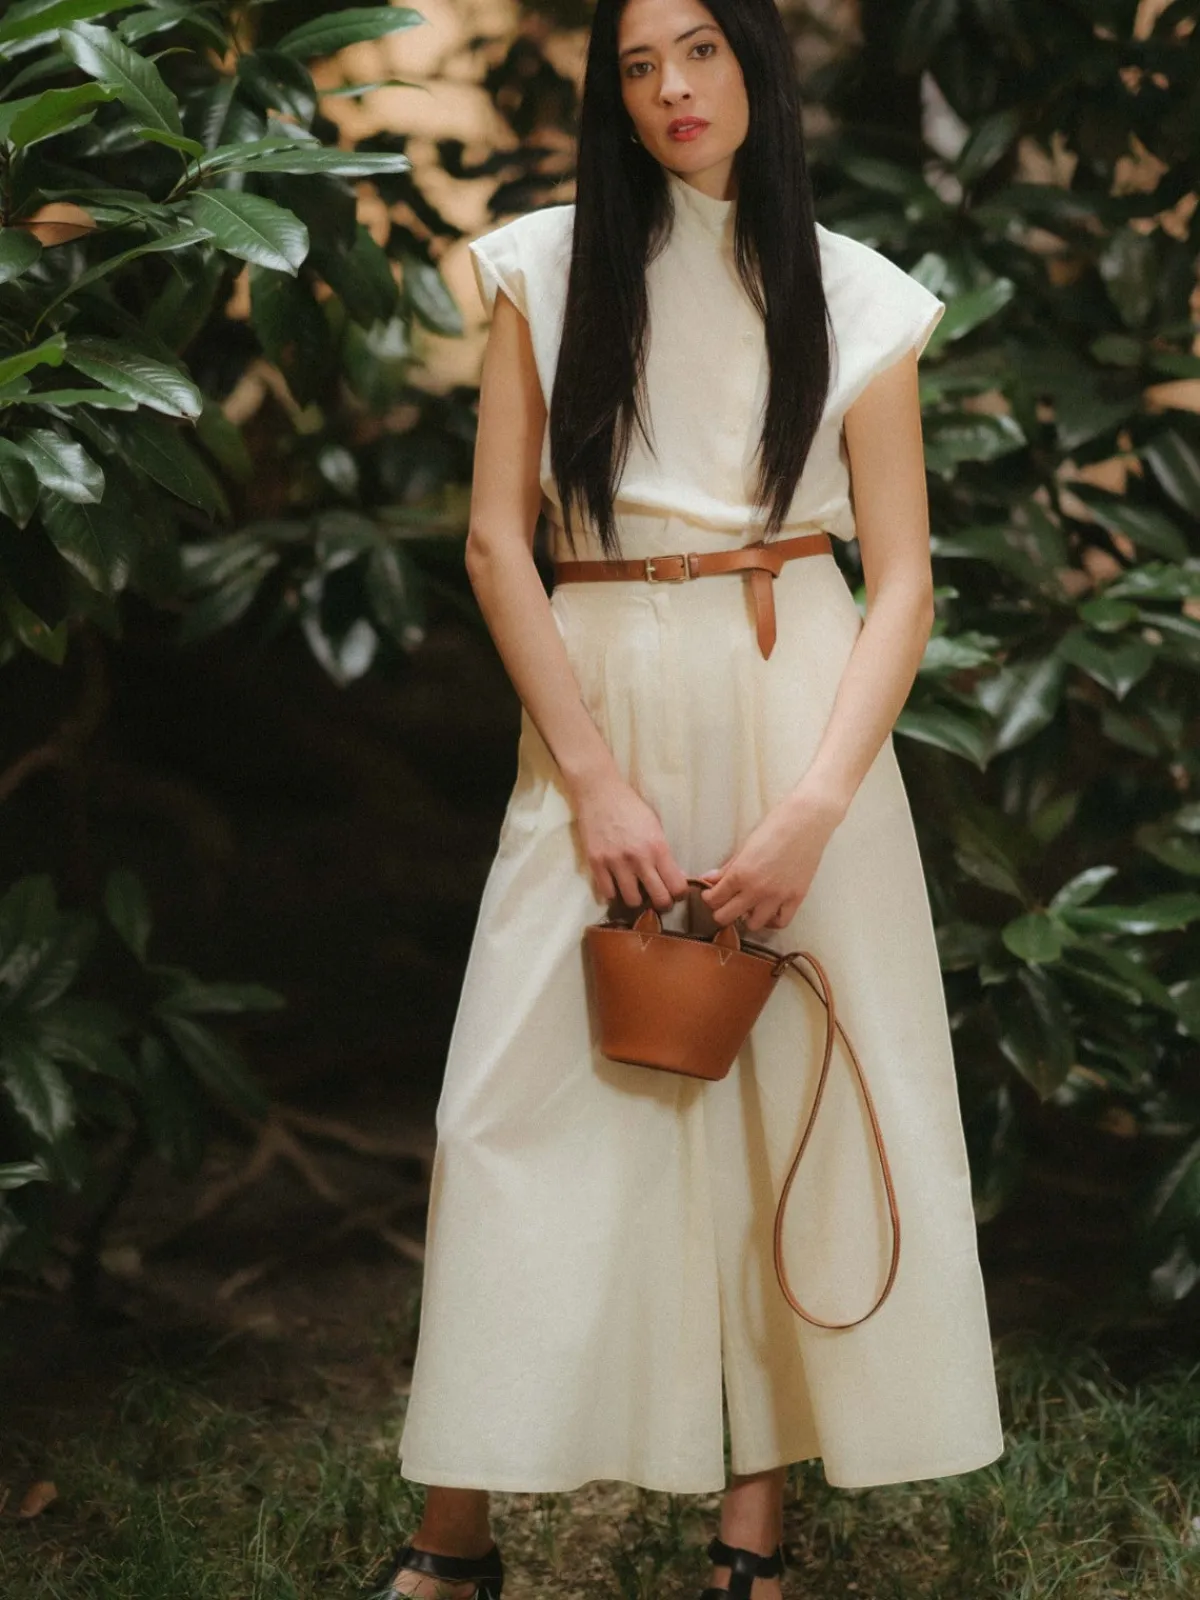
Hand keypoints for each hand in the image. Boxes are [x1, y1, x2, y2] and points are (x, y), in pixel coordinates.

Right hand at [573, 773, 689, 912]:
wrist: (599, 792)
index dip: (679, 894)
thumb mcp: (655, 826)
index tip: (675, 893)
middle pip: (659, 898)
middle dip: (662, 903)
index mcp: (658, 847)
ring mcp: (615, 862)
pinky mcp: (596, 863)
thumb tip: (676, 877)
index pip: (677, 885)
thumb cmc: (631, 806)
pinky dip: (614, 893)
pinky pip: (607, 893)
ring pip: (632, 901)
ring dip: (636, 899)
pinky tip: (617, 885)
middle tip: (659, 899)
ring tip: (636, 890)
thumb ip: (664, 853)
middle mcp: (638, 858)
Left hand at [698, 789, 842, 932]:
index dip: (708, 898)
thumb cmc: (774, 826)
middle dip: (720, 911)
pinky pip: (780, 922)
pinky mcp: (796, 898)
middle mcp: (756, 890)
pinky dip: (772, 920)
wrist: (807, 821)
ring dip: (746, 918)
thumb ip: (727, 867)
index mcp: (740, 874)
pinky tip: (768, 910)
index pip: (714, 899)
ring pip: (752, 925)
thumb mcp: (745, 846)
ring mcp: (777, 897)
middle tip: (724, 903)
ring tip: (748, 906)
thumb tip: (709, 879)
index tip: (711, 894)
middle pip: (726, 917)